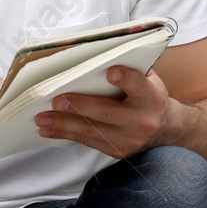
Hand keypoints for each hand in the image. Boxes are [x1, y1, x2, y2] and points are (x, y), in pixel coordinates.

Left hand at [33, 65, 169, 159]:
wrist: (165, 129)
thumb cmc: (148, 96)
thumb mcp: (149, 79)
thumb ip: (130, 69)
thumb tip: (96, 56)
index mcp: (151, 96)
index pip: (139, 85)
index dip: (126, 79)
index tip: (111, 72)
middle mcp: (141, 120)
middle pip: (107, 112)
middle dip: (79, 106)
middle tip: (56, 100)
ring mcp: (129, 139)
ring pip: (92, 130)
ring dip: (63, 124)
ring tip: (42, 119)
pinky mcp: (117, 151)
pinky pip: (87, 141)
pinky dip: (66, 134)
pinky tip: (48, 130)